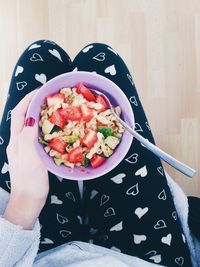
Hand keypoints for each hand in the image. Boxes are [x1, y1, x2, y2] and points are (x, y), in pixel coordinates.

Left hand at [3, 90, 48, 229]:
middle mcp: (18, 142)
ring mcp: (24, 148)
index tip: (40, 91)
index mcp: (16, 141)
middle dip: (32, 104)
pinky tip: (52, 128)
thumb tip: (30, 119)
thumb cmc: (30, 182)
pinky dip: (42, 126)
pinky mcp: (31, 154)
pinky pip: (35, 134)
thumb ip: (27, 139)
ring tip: (51, 108)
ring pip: (29, 125)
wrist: (28, 201)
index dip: (27, 100)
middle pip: (22, 117)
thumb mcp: (30, 160)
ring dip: (37, 113)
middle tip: (48, 97)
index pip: (18, 114)